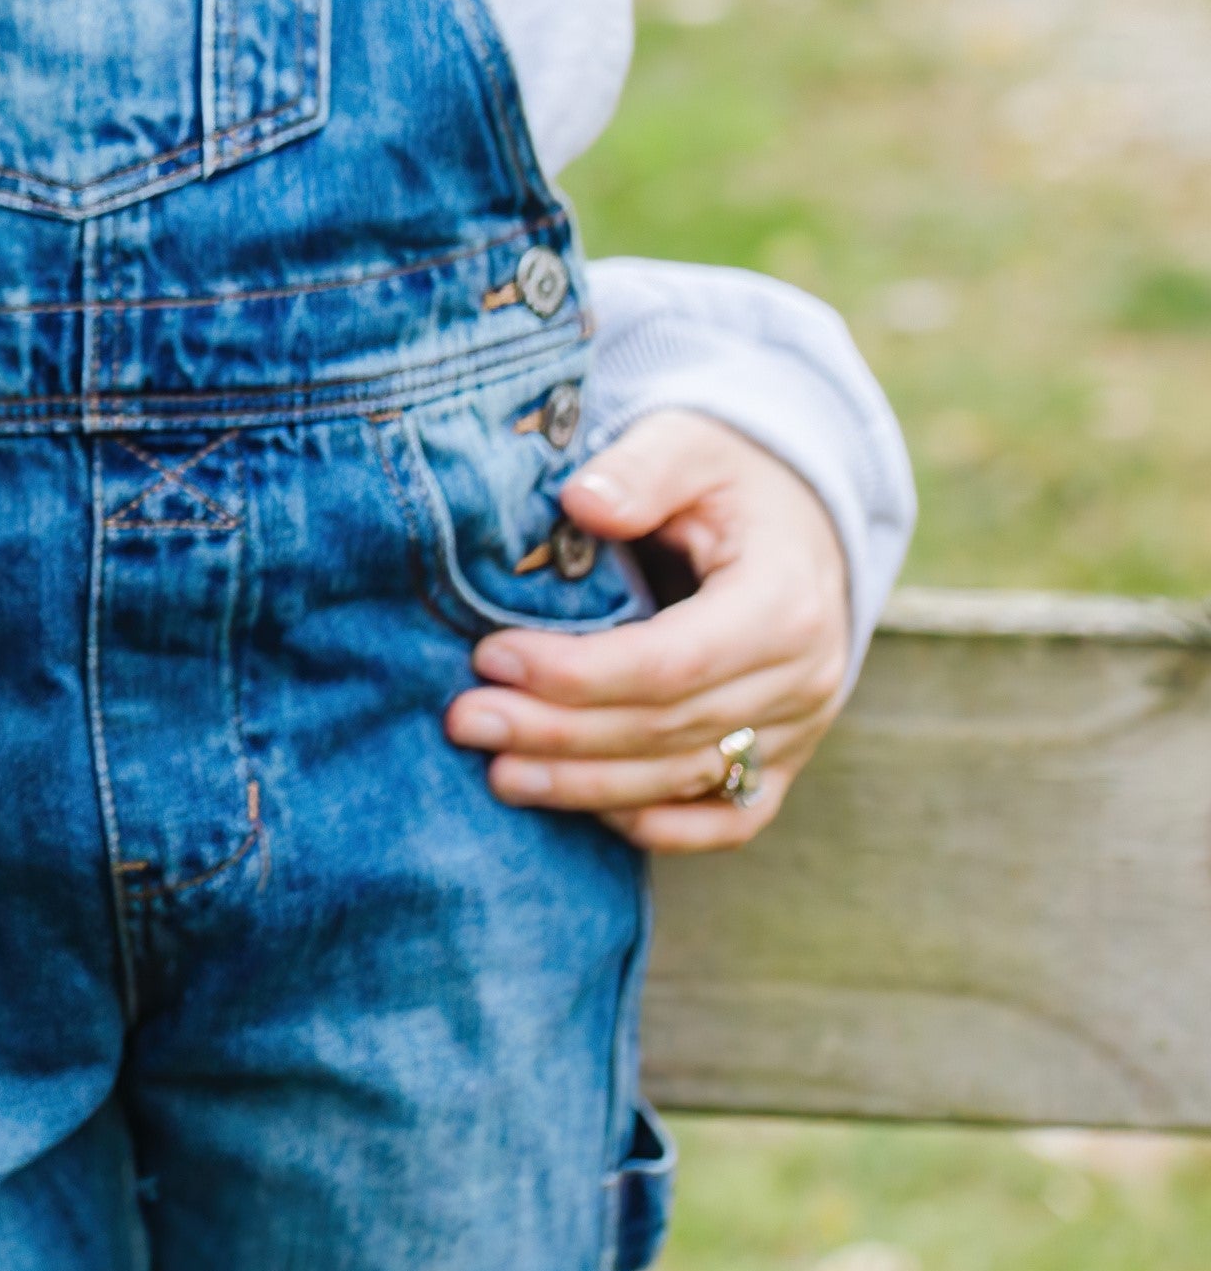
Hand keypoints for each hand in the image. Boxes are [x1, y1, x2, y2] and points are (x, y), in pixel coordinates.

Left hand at [443, 410, 854, 851]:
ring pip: (686, 779)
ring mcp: (800, 729)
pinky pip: (727, 816)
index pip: (672, 662)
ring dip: (586, 786)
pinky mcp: (784, 759)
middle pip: (667, 728)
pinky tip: (581, 811)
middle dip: (557, 734)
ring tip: (497, 772)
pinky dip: (657, 825)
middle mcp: (805, 679)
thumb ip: (640, 470)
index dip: (578, 673)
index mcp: (784, 603)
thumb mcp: (688, 445)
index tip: (491, 656)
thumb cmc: (727, 477)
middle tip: (465, 721)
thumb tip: (582, 502)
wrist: (798, 518)